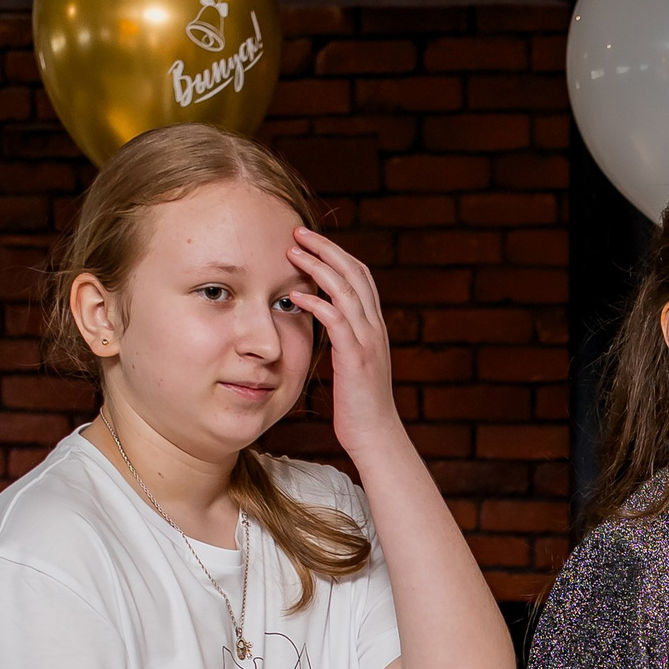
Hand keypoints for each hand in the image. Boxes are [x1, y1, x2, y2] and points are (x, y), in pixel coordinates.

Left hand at [284, 224, 398, 457]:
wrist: (376, 435)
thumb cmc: (359, 405)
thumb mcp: (353, 363)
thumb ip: (344, 338)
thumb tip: (323, 320)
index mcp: (374, 326)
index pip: (361, 276)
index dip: (336, 254)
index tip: (309, 241)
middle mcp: (375, 327)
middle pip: (355, 272)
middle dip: (326, 248)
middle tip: (298, 233)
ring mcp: (368, 341)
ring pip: (346, 289)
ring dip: (317, 267)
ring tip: (292, 253)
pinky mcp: (355, 357)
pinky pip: (336, 320)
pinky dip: (316, 303)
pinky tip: (295, 295)